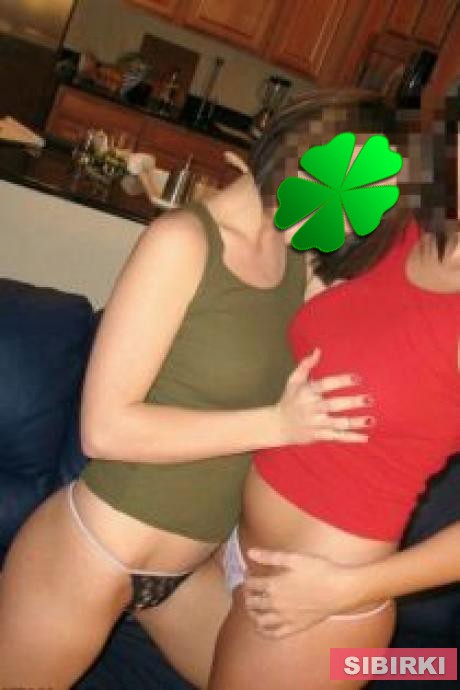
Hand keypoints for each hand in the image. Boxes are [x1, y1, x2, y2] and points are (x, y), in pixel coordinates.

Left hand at [243, 548, 362, 638]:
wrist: (340, 589)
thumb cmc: (319, 570)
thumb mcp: (293, 558)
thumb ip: (270, 556)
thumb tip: (250, 552)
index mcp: (274, 585)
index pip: (250, 584)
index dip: (247, 577)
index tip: (249, 573)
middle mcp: (276, 604)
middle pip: (252, 602)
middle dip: (247, 595)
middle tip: (249, 589)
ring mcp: (285, 618)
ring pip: (259, 620)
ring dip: (252, 613)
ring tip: (252, 608)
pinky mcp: (296, 627)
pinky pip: (275, 634)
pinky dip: (264, 632)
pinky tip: (262, 627)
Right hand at [275, 348, 372, 444]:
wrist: (278, 426)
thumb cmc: (289, 399)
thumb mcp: (294, 381)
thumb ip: (306, 365)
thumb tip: (318, 350)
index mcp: (306, 392)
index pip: (324, 385)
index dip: (341, 381)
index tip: (358, 379)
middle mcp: (310, 408)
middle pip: (333, 405)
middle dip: (351, 403)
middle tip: (369, 399)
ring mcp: (314, 423)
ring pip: (337, 423)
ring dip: (355, 423)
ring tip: (371, 420)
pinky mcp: (318, 435)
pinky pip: (336, 437)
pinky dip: (351, 438)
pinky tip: (365, 438)